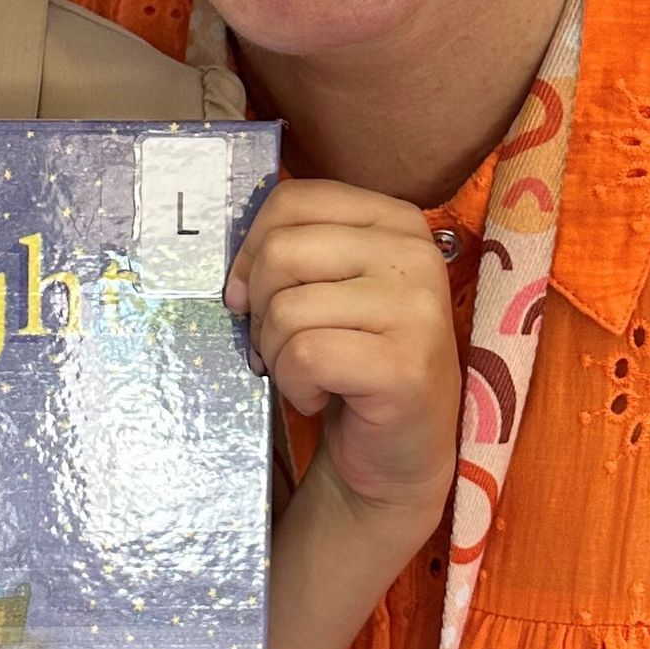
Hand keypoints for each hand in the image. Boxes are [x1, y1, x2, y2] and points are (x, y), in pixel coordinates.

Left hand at [226, 183, 458, 532]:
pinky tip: (319, 398)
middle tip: (280, 344)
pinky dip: (294, 385)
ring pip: (288, 309)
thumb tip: (232, 276)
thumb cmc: (354, 360)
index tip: (252, 294)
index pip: (293, 200)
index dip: (252, 249)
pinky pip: (305, 357)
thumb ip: (292, 253)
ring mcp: (417, 310)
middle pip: (283, 251)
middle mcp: (416, 255)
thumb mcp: (328, 288)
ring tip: (305, 374)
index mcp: (395, 221)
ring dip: (278, 354)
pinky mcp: (405, 366)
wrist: (400, 448)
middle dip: (261, 308)